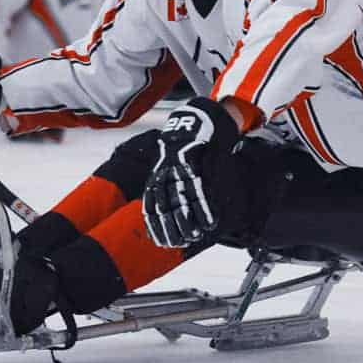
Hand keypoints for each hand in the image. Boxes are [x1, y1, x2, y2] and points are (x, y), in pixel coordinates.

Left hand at [142, 98, 240, 247]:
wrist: (199, 119)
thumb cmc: (186, 147)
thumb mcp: (170, 165)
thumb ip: (167, 186)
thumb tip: (168, 210)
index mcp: (157, 175)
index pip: (152, 205)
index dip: (156, 226)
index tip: (161, 242)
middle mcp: (166, 173)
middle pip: (166, 206)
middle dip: (172, 228)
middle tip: (178, 244)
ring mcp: (182, 168)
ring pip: (183, 200)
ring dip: (189, 221)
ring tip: (195, 236)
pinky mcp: (199, 163)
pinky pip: (202, 189)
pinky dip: (205, 207)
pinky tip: (210, 221)